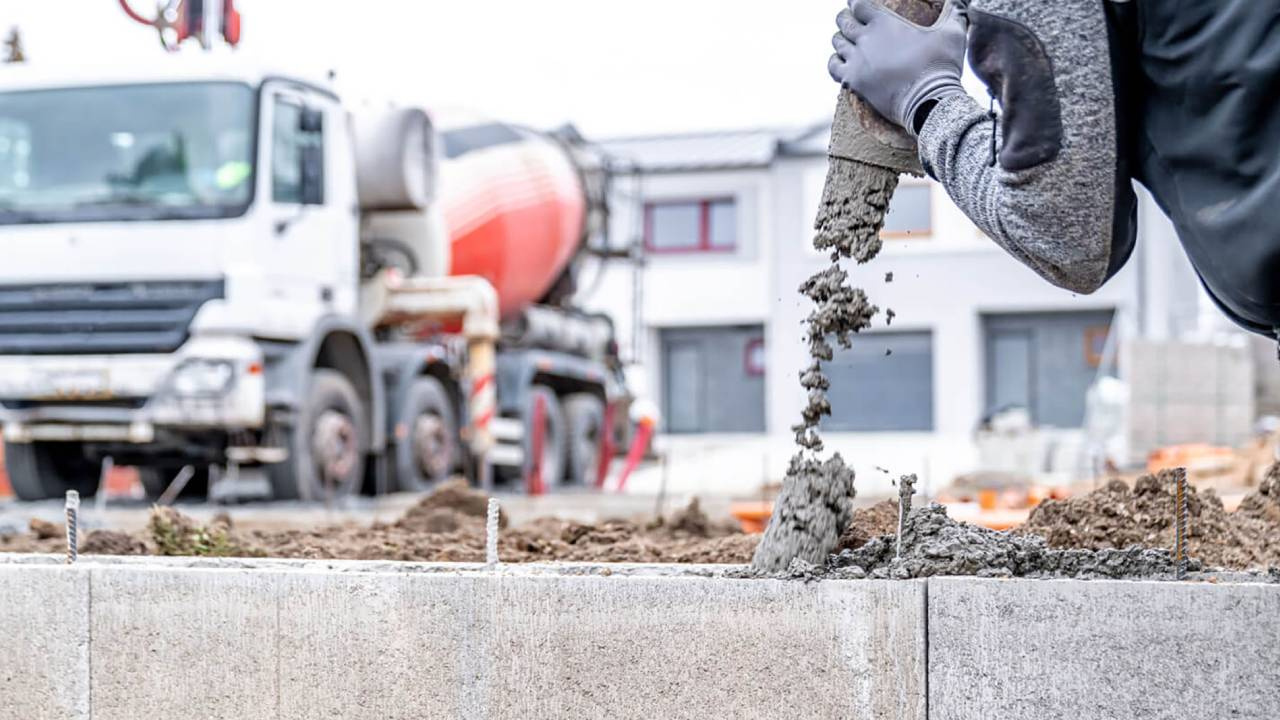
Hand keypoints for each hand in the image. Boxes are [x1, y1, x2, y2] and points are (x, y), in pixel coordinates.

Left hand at [828, 0, 967, 134]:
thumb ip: (954, 13)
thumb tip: (959, 2)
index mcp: (883, 22)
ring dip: (840, 39)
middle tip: (849, 20)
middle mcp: (865, 38)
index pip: (859, 4)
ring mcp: (857, 61)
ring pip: (837, 43)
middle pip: (844, 22)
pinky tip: (841, 61)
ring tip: (845, 39)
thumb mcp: (953, 33)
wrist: (928, 101)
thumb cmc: (940, 65)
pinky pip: (833, 67)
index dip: (856, 3)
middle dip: (845, 18)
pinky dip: (835, 61)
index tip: (858, 5)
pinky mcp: (853, 81)